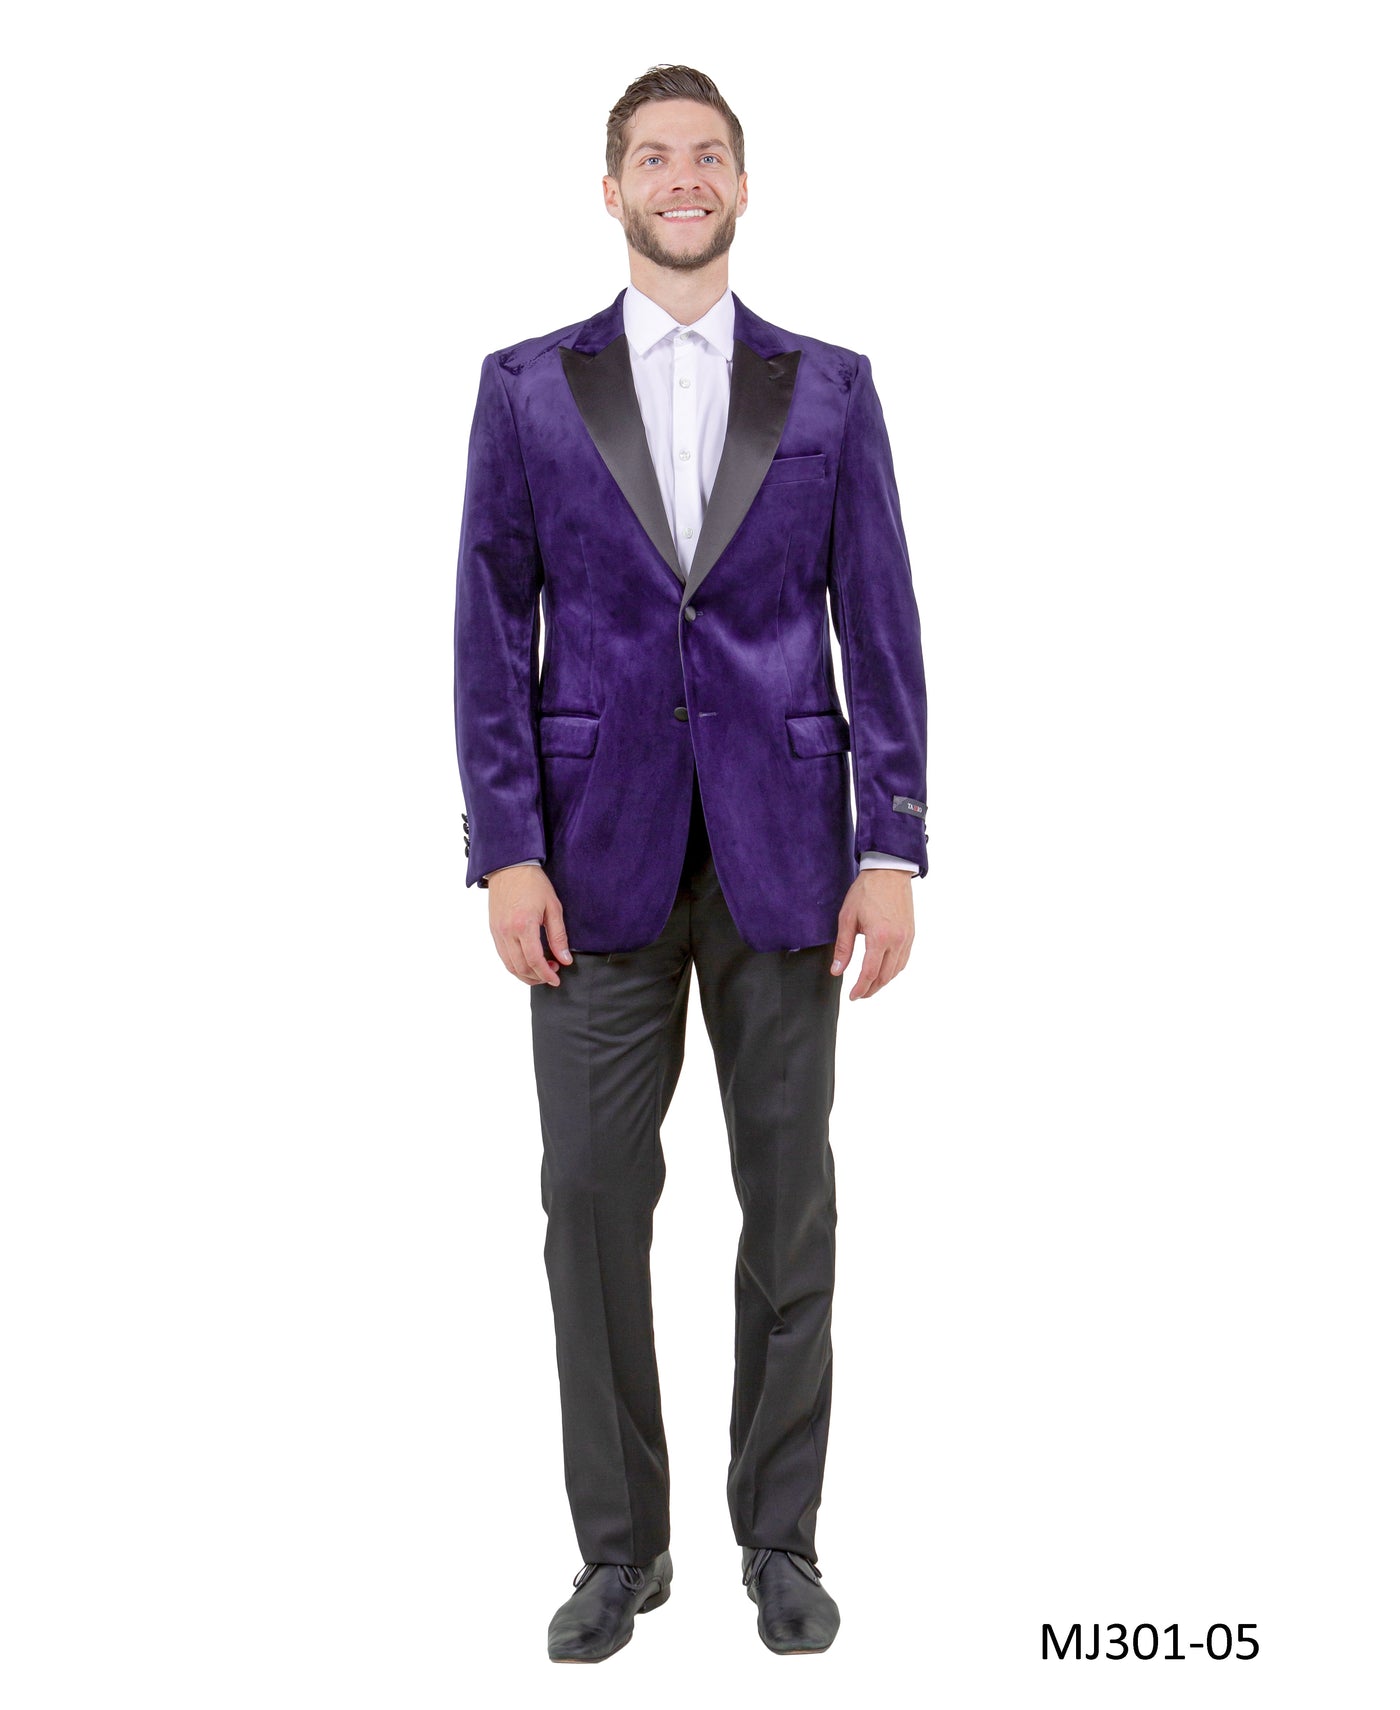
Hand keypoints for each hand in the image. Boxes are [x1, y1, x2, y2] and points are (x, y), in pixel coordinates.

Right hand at [485, 865, 573, 985]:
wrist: (509, 867)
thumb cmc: (533, 884)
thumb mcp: (553, 908)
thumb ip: (558, 936)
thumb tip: (565, 959)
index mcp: (524, 925)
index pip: (534, 961)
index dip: (546, 975)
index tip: (556, 979)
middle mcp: (507, 932)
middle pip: (521, 967)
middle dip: (537, 977)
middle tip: (552, 972)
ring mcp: (498, 932)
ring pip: (509, 965)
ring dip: (525, 974)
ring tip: (541, 969)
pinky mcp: (493, 930)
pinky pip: (503, 955)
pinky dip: (515, 964)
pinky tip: (528, 961)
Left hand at [831, 870, 914, 998]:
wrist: (888, 872)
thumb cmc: (866, 892)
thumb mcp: (847, 918)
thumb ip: (843, 948)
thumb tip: (837, 971)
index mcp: (880, 937)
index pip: (869, 973)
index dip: (860, 989)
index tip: (852, 996)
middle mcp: (897, 941)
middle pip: (884, 976)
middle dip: (871, 989)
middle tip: (859, 995)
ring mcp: (907, 938)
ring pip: (896, 971)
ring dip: (883, 982)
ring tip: (869, 986)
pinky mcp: (911, 934)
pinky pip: (904, 960)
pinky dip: (893, 970)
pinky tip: (884, 971)